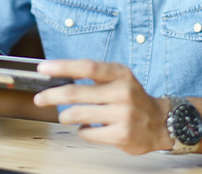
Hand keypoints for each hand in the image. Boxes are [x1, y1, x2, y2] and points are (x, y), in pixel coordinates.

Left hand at [32, 59, 171, 154]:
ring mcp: (123, 114)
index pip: (87, 67)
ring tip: (65, 116)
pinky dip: (81, 130)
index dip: (62, 67)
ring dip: (65, 116)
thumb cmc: (132, 99)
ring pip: (78, 114)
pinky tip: (86, 127)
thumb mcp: (119, 79)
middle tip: (39, 99)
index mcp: (119, 74)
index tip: (42, 69)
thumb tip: (58, 77)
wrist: (162, 122)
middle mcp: (122, 92)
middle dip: (52, 95)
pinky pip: (87, 133)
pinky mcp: (121, 134)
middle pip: (76, 92)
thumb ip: (94, 77)